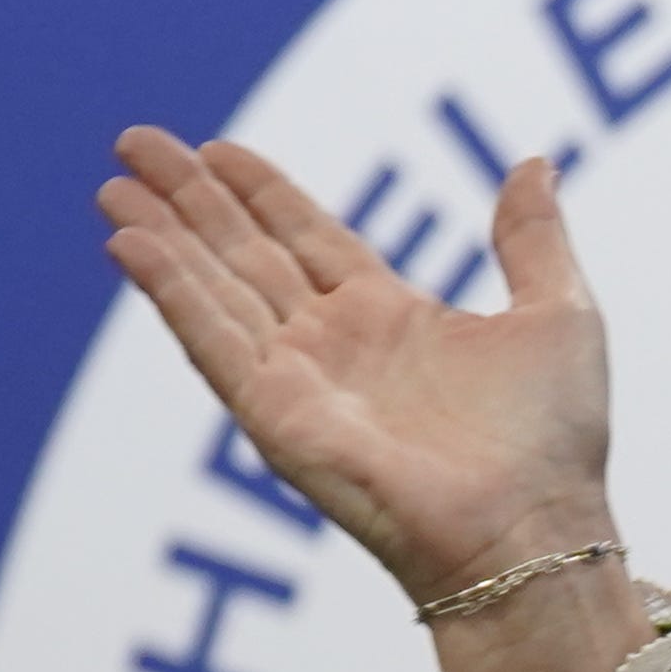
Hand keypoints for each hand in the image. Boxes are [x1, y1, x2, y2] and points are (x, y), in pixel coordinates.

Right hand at [96, 129, 647, 671]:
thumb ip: (532, 238)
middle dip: (190, 198)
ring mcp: (300, 381)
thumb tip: (535, 163)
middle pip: (245, 253)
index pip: (309, 237)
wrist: (533, 529)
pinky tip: (129, 244)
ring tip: (111, 187)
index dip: (261, 191)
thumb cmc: (555, 443)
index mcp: (393, 319)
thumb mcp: (559, 313)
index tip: (215, 148)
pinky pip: (213, 340)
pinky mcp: (276, 417)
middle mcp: (336, 347)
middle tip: (133, 142)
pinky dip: (171, 291)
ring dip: (162, 236)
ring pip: (215, 288)